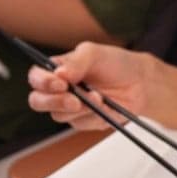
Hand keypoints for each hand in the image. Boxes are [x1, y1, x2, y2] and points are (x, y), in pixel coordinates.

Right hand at [27, 43, 155, 131]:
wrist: (140, 82)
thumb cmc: (115, 63)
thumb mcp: (94, 53)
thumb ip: (76, 62)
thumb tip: (58, 74)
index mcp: (56, 70)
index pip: (36, 78)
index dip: (43, 82)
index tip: (60, 83)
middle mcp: (59, 90)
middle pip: (38, 102)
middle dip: (55, 102)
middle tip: (75, 100)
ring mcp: (70, 107)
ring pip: (60, 116)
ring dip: (81, 108)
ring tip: (100, 98)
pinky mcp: (84, 121)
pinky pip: (81, 124)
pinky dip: (94, 116)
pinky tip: (106, 106)